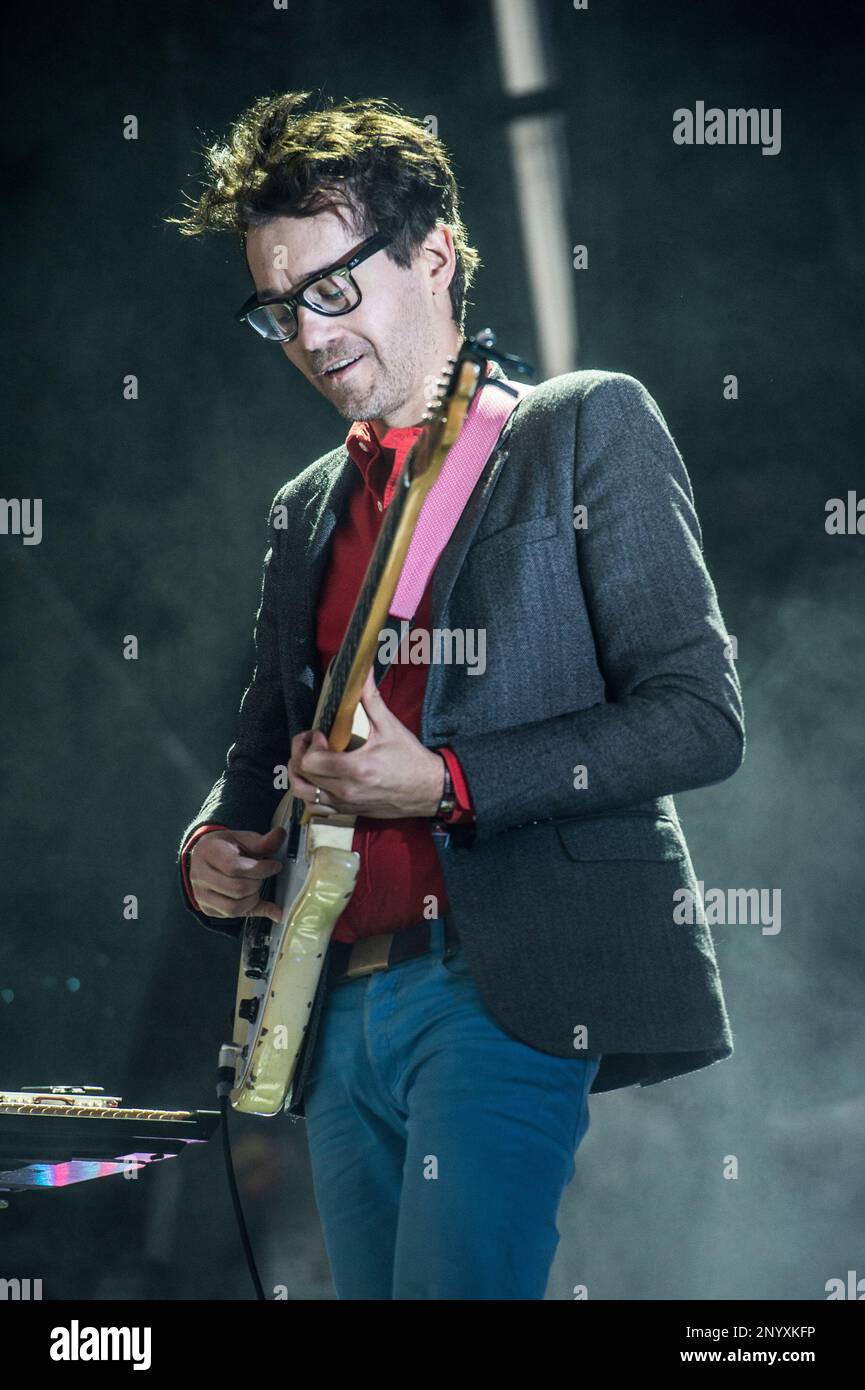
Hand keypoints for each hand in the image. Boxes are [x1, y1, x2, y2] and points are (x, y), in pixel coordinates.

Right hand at [188, 826, 284, 922]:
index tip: (275, 866)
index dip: (260, 869)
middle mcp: (199, 875)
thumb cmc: (226, 847)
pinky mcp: (207, 908)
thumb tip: (280, 835)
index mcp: (208, 852)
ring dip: (253, 898)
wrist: (205, 857)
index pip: (234, 867)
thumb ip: (262, 840)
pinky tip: (253, 897)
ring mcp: (201, 894)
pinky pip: (232, 915)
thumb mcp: (243, 839)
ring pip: (234, 907)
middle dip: (258, 883)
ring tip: (255, 886)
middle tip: (263, 875)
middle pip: (237, 888)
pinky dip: (249, 908)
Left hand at [288, 669, 444, 818]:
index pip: (310, 761)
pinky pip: (315, 808)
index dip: (310, 743)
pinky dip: (309, 794)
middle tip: (314, 741)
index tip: (322, 733)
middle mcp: (346, 790)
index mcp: (356, 768)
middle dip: (300, 753)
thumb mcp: (391, 727)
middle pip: (302, 774)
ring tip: (311, 760)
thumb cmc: (411, 759)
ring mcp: (345, 804)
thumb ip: (371, 699)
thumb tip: (362, 671)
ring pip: (302, 794)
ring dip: (300, 774)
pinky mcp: (347, 811)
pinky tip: (319, 779)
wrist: (429, 790)